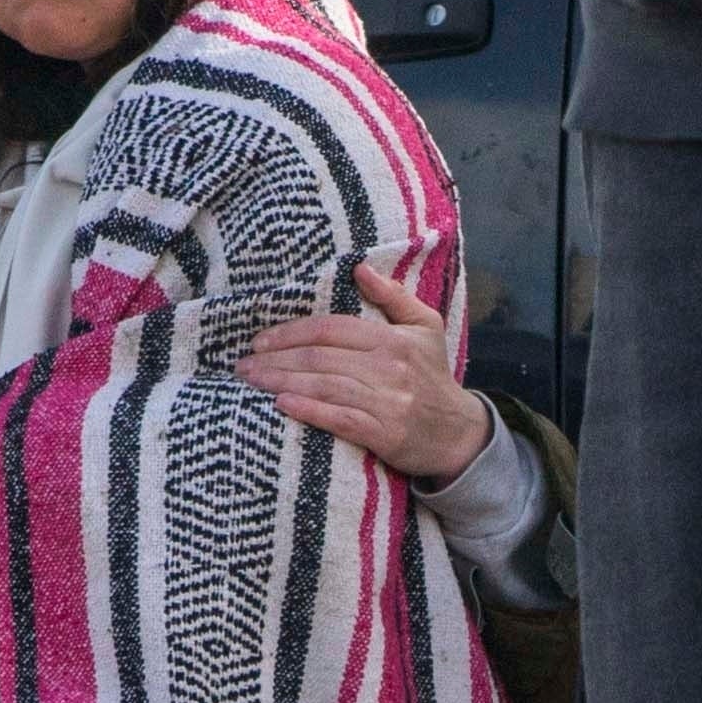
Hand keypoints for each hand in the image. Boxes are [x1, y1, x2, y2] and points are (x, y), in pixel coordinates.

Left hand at [243, 261, 494, 485]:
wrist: (458, 433)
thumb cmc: (434, 376)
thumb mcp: (424, 327)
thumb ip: (393, 296)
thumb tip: (360, 268)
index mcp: (392, 339)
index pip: (331, 329)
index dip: (292, 333)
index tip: (260, 340)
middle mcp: (389, 368)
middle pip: (320, 358)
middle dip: (276, 360)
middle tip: (243, 364)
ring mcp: (388, 402)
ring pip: (324, 387)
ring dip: (281, 384)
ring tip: (251, 382)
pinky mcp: (385, 434)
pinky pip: (340, 419)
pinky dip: (309, 411)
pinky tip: (282, 405)